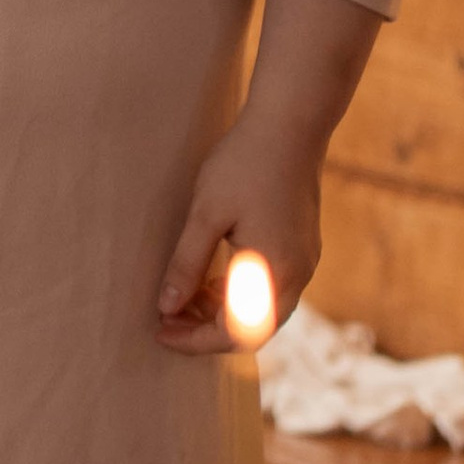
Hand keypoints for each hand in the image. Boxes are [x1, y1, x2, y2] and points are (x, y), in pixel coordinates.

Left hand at [155, 115, 323, 353]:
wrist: (290, 124)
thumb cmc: (245, 164)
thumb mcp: (206, 215)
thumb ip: (186, 265)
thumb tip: (166, 308)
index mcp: (276, 273)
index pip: (235, 333)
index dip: (194, 339)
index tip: (160, 331)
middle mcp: (297, 275)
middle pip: (252, 330)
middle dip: (206, 331)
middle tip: (166, 319)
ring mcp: (303, 262)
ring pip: (261, 311)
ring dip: (221, 312)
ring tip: (180, 299)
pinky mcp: (300, 247)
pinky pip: (269, 288)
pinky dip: (237, 293)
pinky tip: (208, 278)